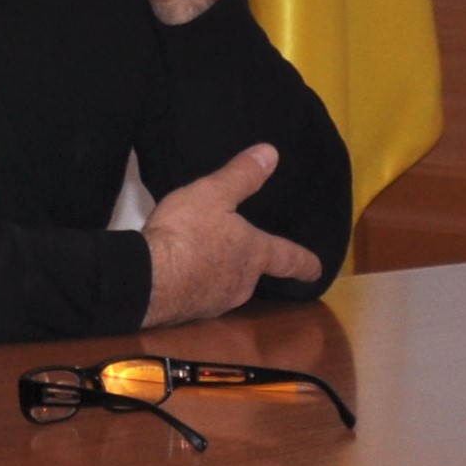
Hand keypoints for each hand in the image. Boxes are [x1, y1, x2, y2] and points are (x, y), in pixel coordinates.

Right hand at [141, 145, 322, 325]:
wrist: (148, 278)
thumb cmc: (187, 233)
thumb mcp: (212, 194)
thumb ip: (240, 176)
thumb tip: (271, 153)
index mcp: (255, 254)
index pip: (289, 259)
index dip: (305, 263)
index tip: (317, 270)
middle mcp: (243, 282)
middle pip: (254, 273)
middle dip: (247, 263)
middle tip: (235, 250)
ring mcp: (217, 302)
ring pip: (227, 287)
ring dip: (219, 274)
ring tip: (200, 260)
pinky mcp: (191, 312)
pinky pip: (200, 296)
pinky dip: (195, 285)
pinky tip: (178, 275)